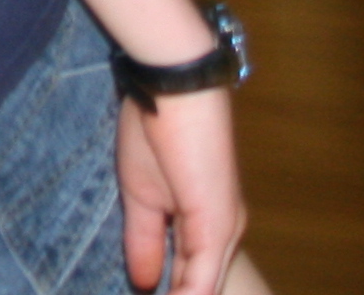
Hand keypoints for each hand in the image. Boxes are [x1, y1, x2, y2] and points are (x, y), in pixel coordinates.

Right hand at [118, 89, 242, 294]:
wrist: (173, 89)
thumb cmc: (156, 130)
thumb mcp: (140, 196)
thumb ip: (144, 240)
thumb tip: (143, 282)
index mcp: (205, 225)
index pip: (189, 280)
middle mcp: (223, 234)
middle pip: (201, 288)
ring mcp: (223, 232)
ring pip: (205, 289)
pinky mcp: (217, 226)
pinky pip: (203, 281)